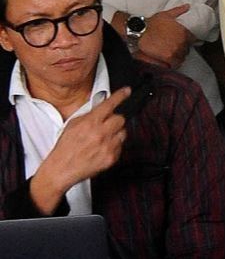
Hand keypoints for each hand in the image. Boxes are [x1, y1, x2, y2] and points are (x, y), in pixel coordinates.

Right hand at [29, 86, 130, 211]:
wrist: (63, 168)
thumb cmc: (66, 147)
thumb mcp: (73, 124)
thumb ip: (88, 114)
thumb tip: (100, 106)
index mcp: (90, 123)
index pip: (109, 104)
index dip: (120, 95)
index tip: (127, 91)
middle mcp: (101, 133)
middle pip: (120, 118)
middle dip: (114, 120)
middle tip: (106, 125)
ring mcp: (108, 146)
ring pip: (123, 132)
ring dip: (116, 133)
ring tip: (103, 139)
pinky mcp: (112, 157)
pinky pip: (120, 146)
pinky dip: (114, 146)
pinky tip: (102, 148)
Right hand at [137, 6, 192, 66]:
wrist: (141, 31)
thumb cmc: (152, 23)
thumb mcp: (166, 14)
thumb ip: (178, 10)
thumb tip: (187, 6)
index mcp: (184, 32)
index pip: (193, 40)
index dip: (188, 41)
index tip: (184, 42)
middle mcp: (182, 42)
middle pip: (187, 50)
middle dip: (182, 49)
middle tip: (175, 49)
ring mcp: (176, 50)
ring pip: (182, 57)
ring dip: (178, 57)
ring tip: (171, 55)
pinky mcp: (169, 58)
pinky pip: (175, 64)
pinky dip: (173, 63)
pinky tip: (169, 62)